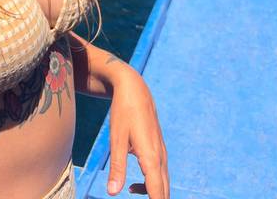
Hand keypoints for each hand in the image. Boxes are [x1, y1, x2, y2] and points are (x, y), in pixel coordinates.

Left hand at [106, 66, 168, 198]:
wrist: (134, 88)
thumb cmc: (124, 112)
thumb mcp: (116, 139)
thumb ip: (116, 167)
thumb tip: (112, 192)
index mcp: (151, 157)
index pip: (158, 194)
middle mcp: (161, 157)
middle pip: (164, 192)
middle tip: (135, 196)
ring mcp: (162, 153)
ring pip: (163, 184)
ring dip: (153, 196)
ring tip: (131, 194)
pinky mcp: (159, 149)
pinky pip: (160, 175)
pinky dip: (151, 187)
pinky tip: (133, 187)